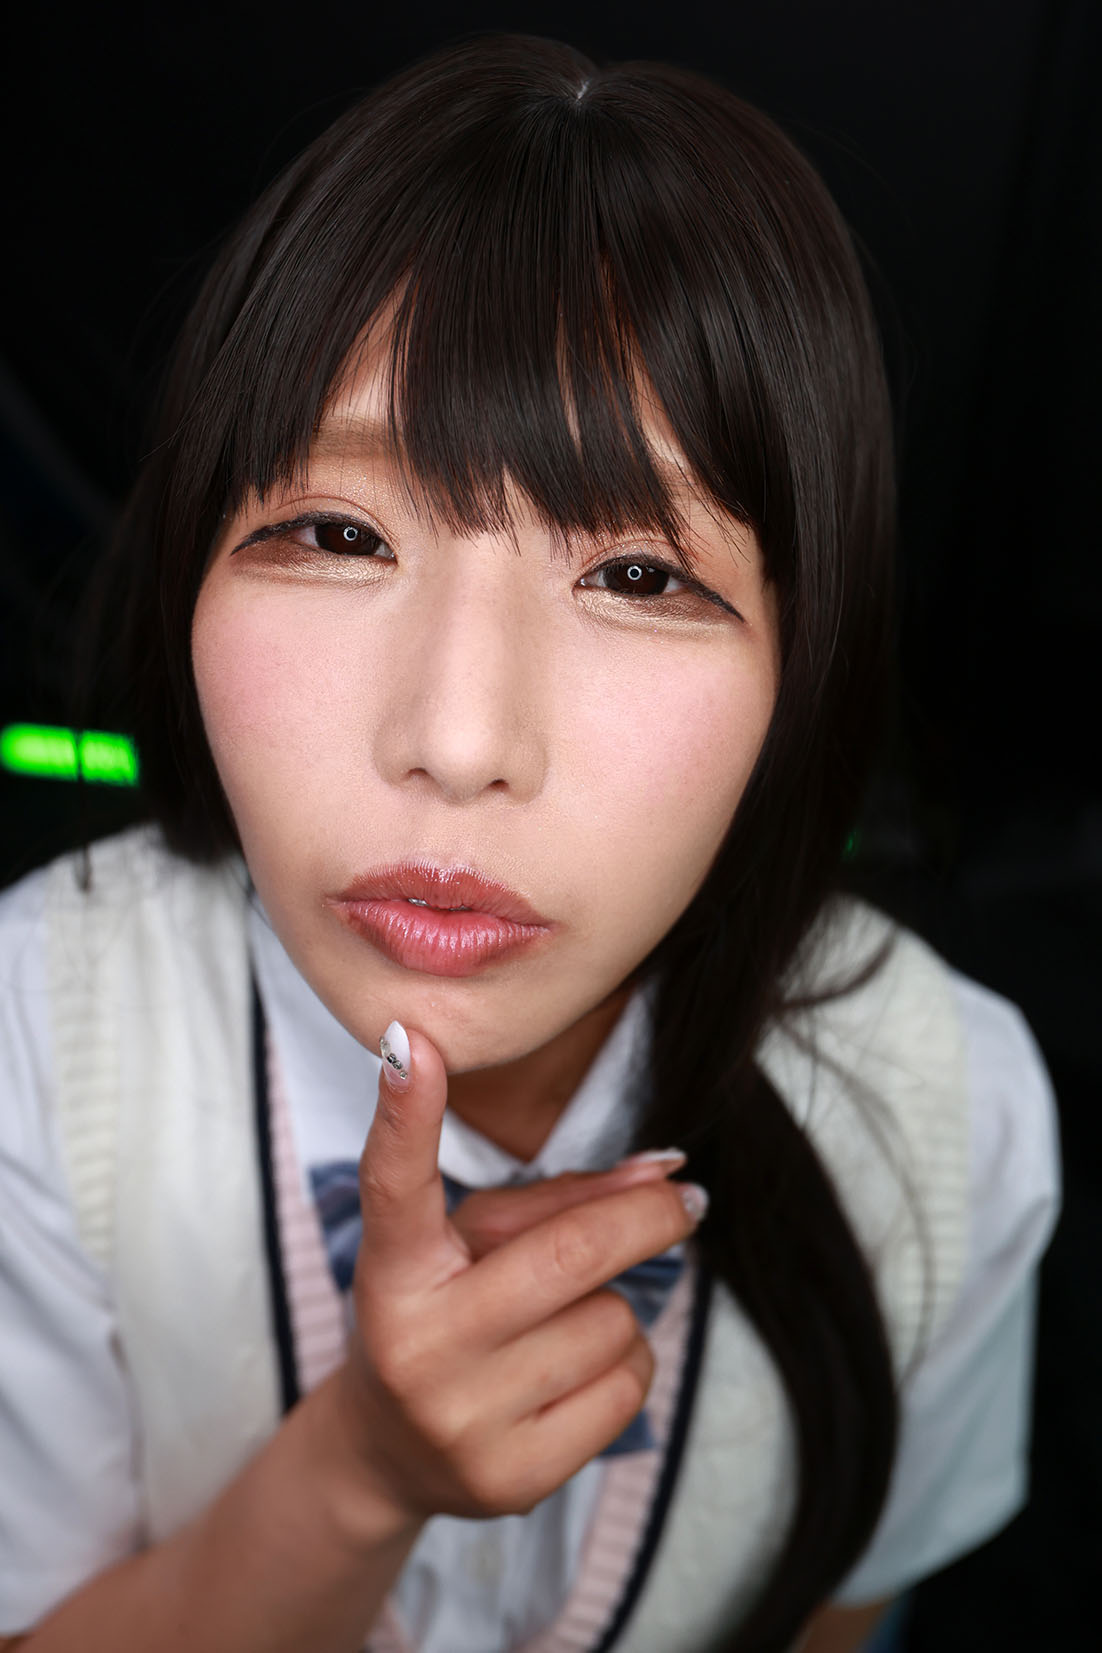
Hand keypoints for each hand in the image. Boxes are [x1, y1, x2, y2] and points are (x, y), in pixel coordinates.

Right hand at [331, 1024, 704, 1524]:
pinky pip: (627, 1387)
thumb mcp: (473, 1246)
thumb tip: (666, 1171)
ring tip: (567, 1320)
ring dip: (617, 1304)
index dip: (407, 1113)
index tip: (412, 1045)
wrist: (387, 1454)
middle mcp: (416, 1345)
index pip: (397, 1185)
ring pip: (612, 1321)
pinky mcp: (512, 1481)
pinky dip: (625, 1363)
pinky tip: (576, 1370)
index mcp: (394, 1271)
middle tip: (684, 1196)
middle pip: (568, 1255)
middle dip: (647, 1217)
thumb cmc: (443, 1314)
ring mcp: (462, 1421)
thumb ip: (559, 1201)